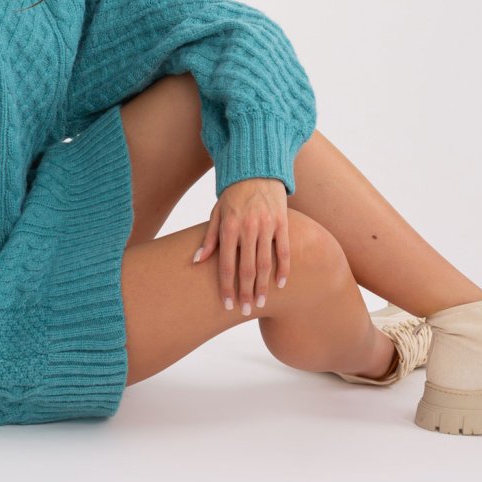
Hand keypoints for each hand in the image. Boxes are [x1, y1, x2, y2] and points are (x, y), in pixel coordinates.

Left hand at [192, 176, 289, 313]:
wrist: (257, 169)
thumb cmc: (234, 194)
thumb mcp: (216, 212)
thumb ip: (209, 238)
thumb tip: (197, 261)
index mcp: (229, 227)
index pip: (226, 264)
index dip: (226, 286)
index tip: (227, 304)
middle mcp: (248, 228)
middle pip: (246, 268)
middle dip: (245, 292)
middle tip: (245, 311)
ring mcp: (267, 225)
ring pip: (265, 263)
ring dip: (263, 286)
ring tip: (260, 303)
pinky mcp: (282, 222)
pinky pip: (284, 250)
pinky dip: (284, 268)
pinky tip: (281, 284)